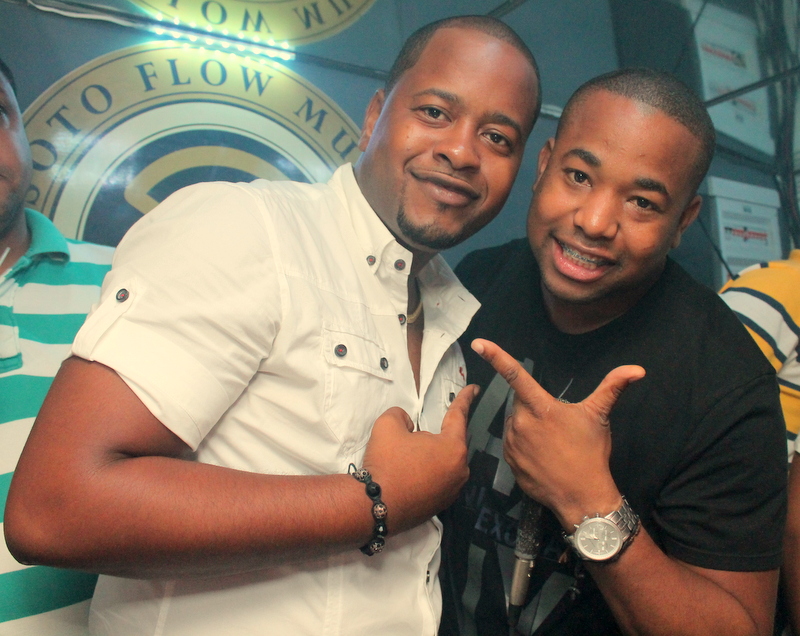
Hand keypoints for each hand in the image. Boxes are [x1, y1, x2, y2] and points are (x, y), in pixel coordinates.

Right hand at [362, 384, 477, 533]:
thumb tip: (408, 424)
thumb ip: (402, 415)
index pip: (459, 415)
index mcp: (453, 447)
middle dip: (434, 437)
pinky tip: (408, 476)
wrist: (375, 506)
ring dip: (430, 456)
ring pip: (444, 462)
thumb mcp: (388, 424)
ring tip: (406, 461)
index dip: (465, 398)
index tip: (474, 388)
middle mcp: (460, 469)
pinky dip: (427, 474)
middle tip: (410, 440)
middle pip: (450, 442)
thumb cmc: (386, 463)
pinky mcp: (442, 504)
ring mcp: (453, 489)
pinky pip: (439, 480)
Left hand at [471, 338, 644, 527]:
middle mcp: (521, 422)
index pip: (515, 375)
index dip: (496, 356)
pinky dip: (523, 445)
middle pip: (519, 402)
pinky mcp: (509, 460)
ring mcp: (512, 443)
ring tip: (550, 442)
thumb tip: (638, 370)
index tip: (478, 343)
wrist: (581, 497)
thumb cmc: (591, 454)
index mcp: (541, 407)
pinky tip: (542, 455)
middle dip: (533, 406)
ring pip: (515, 423)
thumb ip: (613, 387)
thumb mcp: (600, 417)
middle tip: (554, 423)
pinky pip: (512, 444)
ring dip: (527, 426)